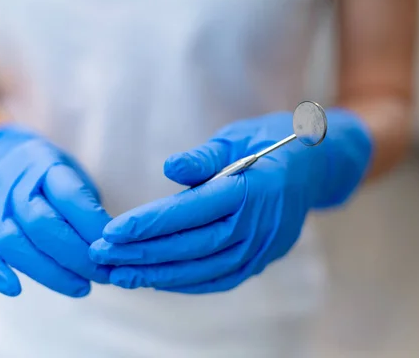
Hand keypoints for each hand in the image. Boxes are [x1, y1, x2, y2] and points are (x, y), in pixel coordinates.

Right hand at [0, 125, 110, 296]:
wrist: (4, 157)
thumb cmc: (50, 176)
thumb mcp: (74, 175)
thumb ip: (87, 206)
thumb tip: (112, 247)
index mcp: (45, 165)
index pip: (70, 197)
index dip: (94, 227)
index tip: (115, 249)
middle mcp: (13, 183)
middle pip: (41, 224)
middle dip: (77, 257)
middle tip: (103, 275)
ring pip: (12, 243)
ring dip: (48, 272)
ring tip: (81, 288)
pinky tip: (14, 289)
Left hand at [90, 110, 372, 293]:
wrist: (316, 165)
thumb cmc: (271, 142)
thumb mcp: (238, 136)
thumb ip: (205, 157)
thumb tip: (169, 168)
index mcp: (252, 187)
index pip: (192, 211)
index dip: (150, 224)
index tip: (111, 232)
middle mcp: (259, 223)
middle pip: (193, 246)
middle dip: (144, 254)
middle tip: (102, 257)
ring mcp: (263, 246)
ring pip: (205, 269)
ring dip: (159, 275)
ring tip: (120, 275)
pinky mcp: (263, 258)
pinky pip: (222, 277)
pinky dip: (187, 282)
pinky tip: (157, 280)